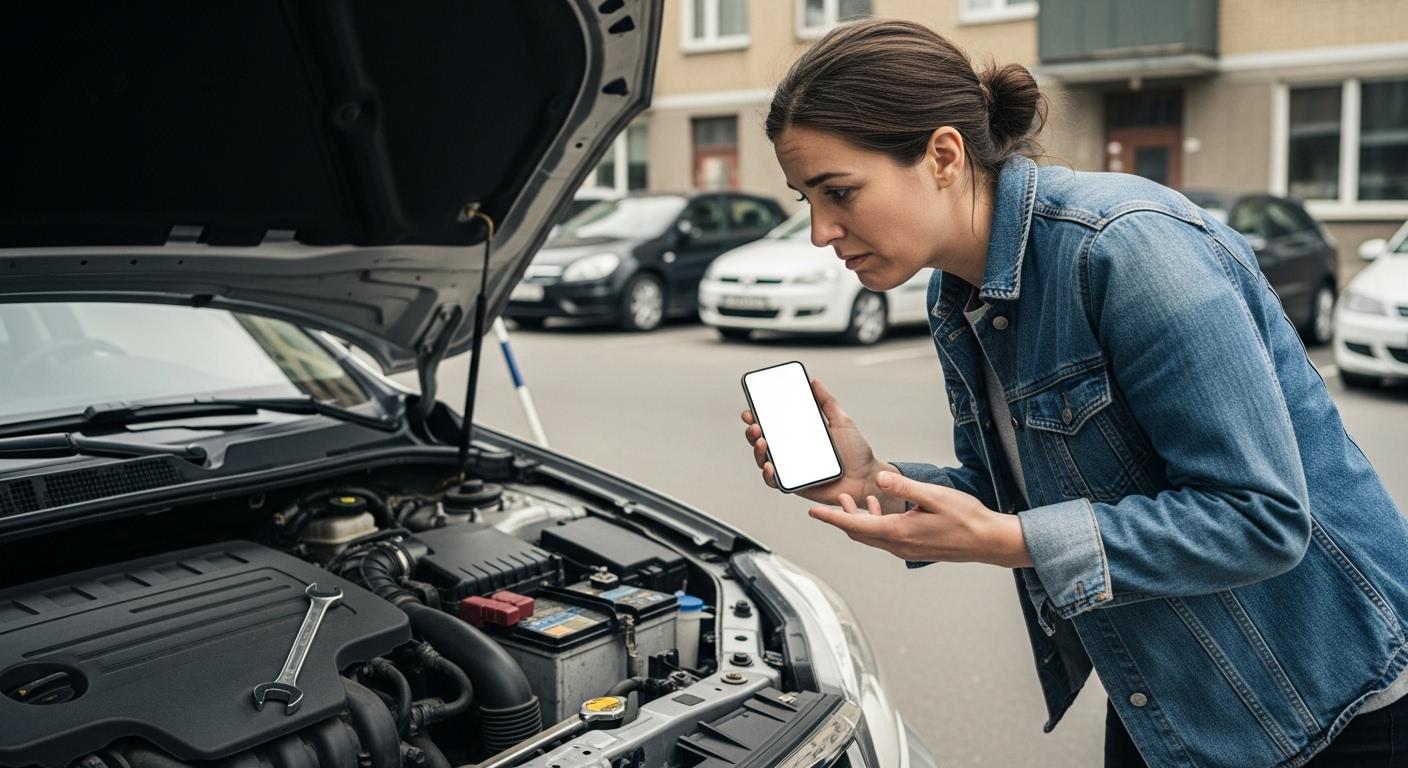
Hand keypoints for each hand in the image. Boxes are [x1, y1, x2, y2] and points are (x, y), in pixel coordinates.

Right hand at [742, 378, 903, 512]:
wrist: (866, 478)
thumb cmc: (856, 451)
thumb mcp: (842, 421)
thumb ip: (827, 402)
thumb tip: (814, 381)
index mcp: (800, 434)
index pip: (773, 424)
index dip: (758, 417)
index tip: (750, 410)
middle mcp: (791, 451)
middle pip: (763, 440)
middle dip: (752, 431)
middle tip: (754, 425)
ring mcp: (791, 468)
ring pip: (763, 459)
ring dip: (757, 450)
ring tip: (761, 441)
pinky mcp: (794, 485)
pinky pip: (774, 481)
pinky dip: (767, 474)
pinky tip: (769, 466)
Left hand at [807, 471, 1032, 567]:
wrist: (989, 541)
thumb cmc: (966, 518)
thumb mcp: (934, 496)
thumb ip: (904, 486)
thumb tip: (879, 479)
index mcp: (898, 532)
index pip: (855, 525)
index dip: (832, 517)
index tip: (813, 512)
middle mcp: (898, 546)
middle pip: (859, 533)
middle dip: (842, 518)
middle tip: (830, 501)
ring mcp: (907, 550)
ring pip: (872, 536)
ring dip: (859, 520)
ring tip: (853, 501)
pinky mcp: (915, 549)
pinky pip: (885, 538)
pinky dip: (875, 524)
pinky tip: (880, 508)